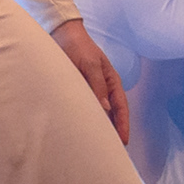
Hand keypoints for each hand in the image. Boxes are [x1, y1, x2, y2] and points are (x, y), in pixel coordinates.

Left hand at [53, 19, 131, 145]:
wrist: (60, 33)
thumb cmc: (78, 47)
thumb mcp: (90, 65)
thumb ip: (97, 86)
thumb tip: (106, 110)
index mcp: (112, 82)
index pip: (121, 108)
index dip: (123, 126)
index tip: (123, 142)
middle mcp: (103, 88)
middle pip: (111, 114)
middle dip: (112, 131)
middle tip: (109, 150)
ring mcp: (91, 90)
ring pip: (97, 112)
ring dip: (98, 126)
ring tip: (95, 145)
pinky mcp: (77, 89)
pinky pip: (82, 108)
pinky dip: (84, 118)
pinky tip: (79, 129)